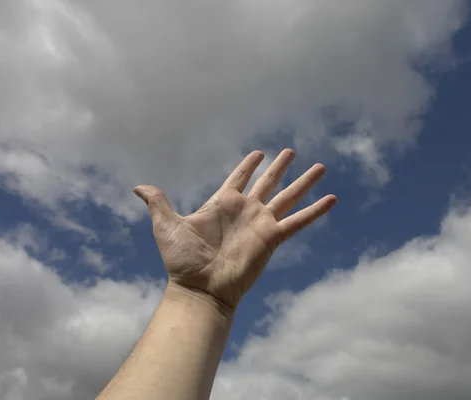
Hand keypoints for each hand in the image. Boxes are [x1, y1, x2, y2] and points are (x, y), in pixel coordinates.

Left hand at [133, 149, 335, 314]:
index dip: (249, 165)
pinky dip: (316, 211)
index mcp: (223, 203)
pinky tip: (331, 199)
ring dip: (305, 182)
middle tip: (292, 151)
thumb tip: (138, 187)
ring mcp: (261, 223)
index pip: (239, 178)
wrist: (200, 288)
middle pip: (269, 182)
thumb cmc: (182, 260)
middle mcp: (246, 210)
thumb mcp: (166, 225)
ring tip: (321, 167)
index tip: (259, 153)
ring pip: (289, 196)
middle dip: (280, 166)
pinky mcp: (273, 238)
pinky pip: (298, 221)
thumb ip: (158, 202)